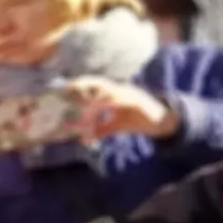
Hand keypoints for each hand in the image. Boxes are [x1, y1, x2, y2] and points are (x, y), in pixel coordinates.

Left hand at [56, 78, 178, 142]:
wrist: (161, 122)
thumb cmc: (137, 121)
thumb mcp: (115, 126)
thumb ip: (100, 129)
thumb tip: (83, 139)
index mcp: (112, 94)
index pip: (92, 86)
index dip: (77, 86)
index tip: (61, 90)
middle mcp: (119, 90)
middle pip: (97, 83)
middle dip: (81, 86)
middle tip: (66, 91)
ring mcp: (128, 93)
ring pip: (106, 89)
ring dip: (92, 95)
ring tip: (78, 102)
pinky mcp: (136, 100)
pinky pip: (119, 99)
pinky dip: (107, 102)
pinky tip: (98, 106)